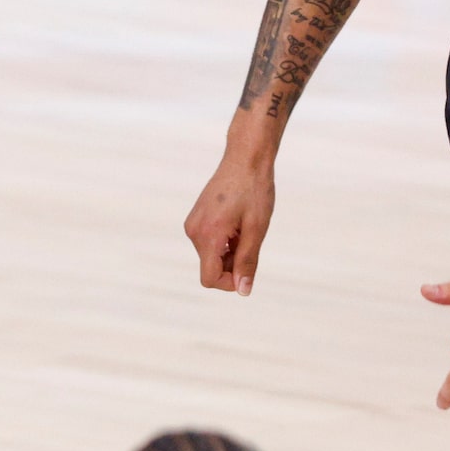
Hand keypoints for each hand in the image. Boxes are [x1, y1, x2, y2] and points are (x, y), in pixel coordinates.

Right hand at [184, 145, 273, 293]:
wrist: (245, 159)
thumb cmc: (255, 191)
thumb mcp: (257, 229)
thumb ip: (248, 261)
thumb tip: (243, 291)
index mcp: (208, 236)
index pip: (209, 278)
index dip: (230, 283)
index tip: (250, 270)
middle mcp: (193, 232)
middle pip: (210, 268)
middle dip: (233, 265)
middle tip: (253, 241)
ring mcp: (192, 225)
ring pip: (210, 256)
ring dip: (230, 253)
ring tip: (246, 229)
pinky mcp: (195, 220)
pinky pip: (208, 243)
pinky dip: (224, 243)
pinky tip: (238, 224)